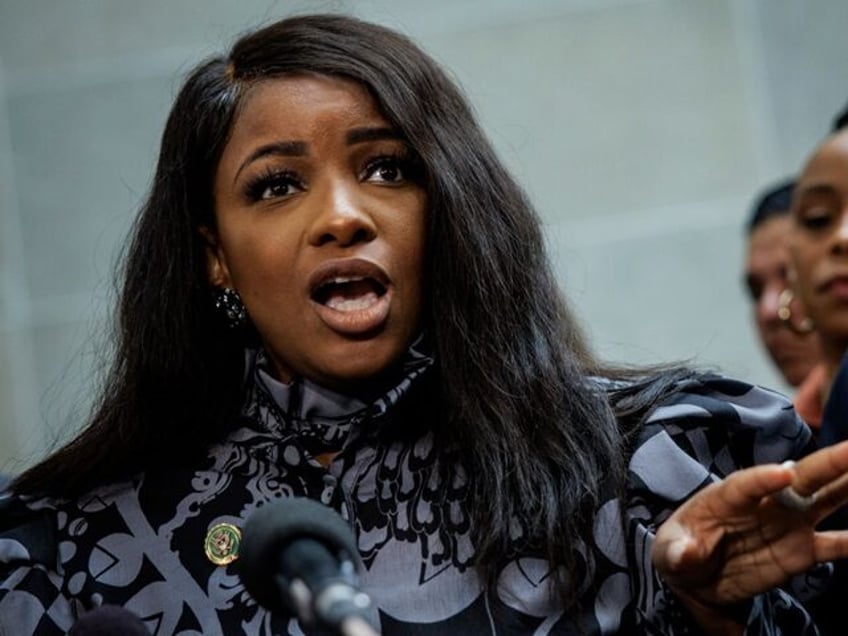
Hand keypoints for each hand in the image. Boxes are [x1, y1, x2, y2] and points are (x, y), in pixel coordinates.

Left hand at [652, 440, 847, 621]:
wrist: (698, 580)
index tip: (784, 473)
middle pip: (799, 478)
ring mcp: (786, 524)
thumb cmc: (679, 553)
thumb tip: (687, 552)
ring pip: (824, 499)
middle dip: (828, 463)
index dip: (763, 478)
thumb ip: (678, 551)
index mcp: (726, 497)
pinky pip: (834, 544)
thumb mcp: (668, 552)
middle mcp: (763, 503)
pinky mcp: (802, 550)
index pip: (745, 484)